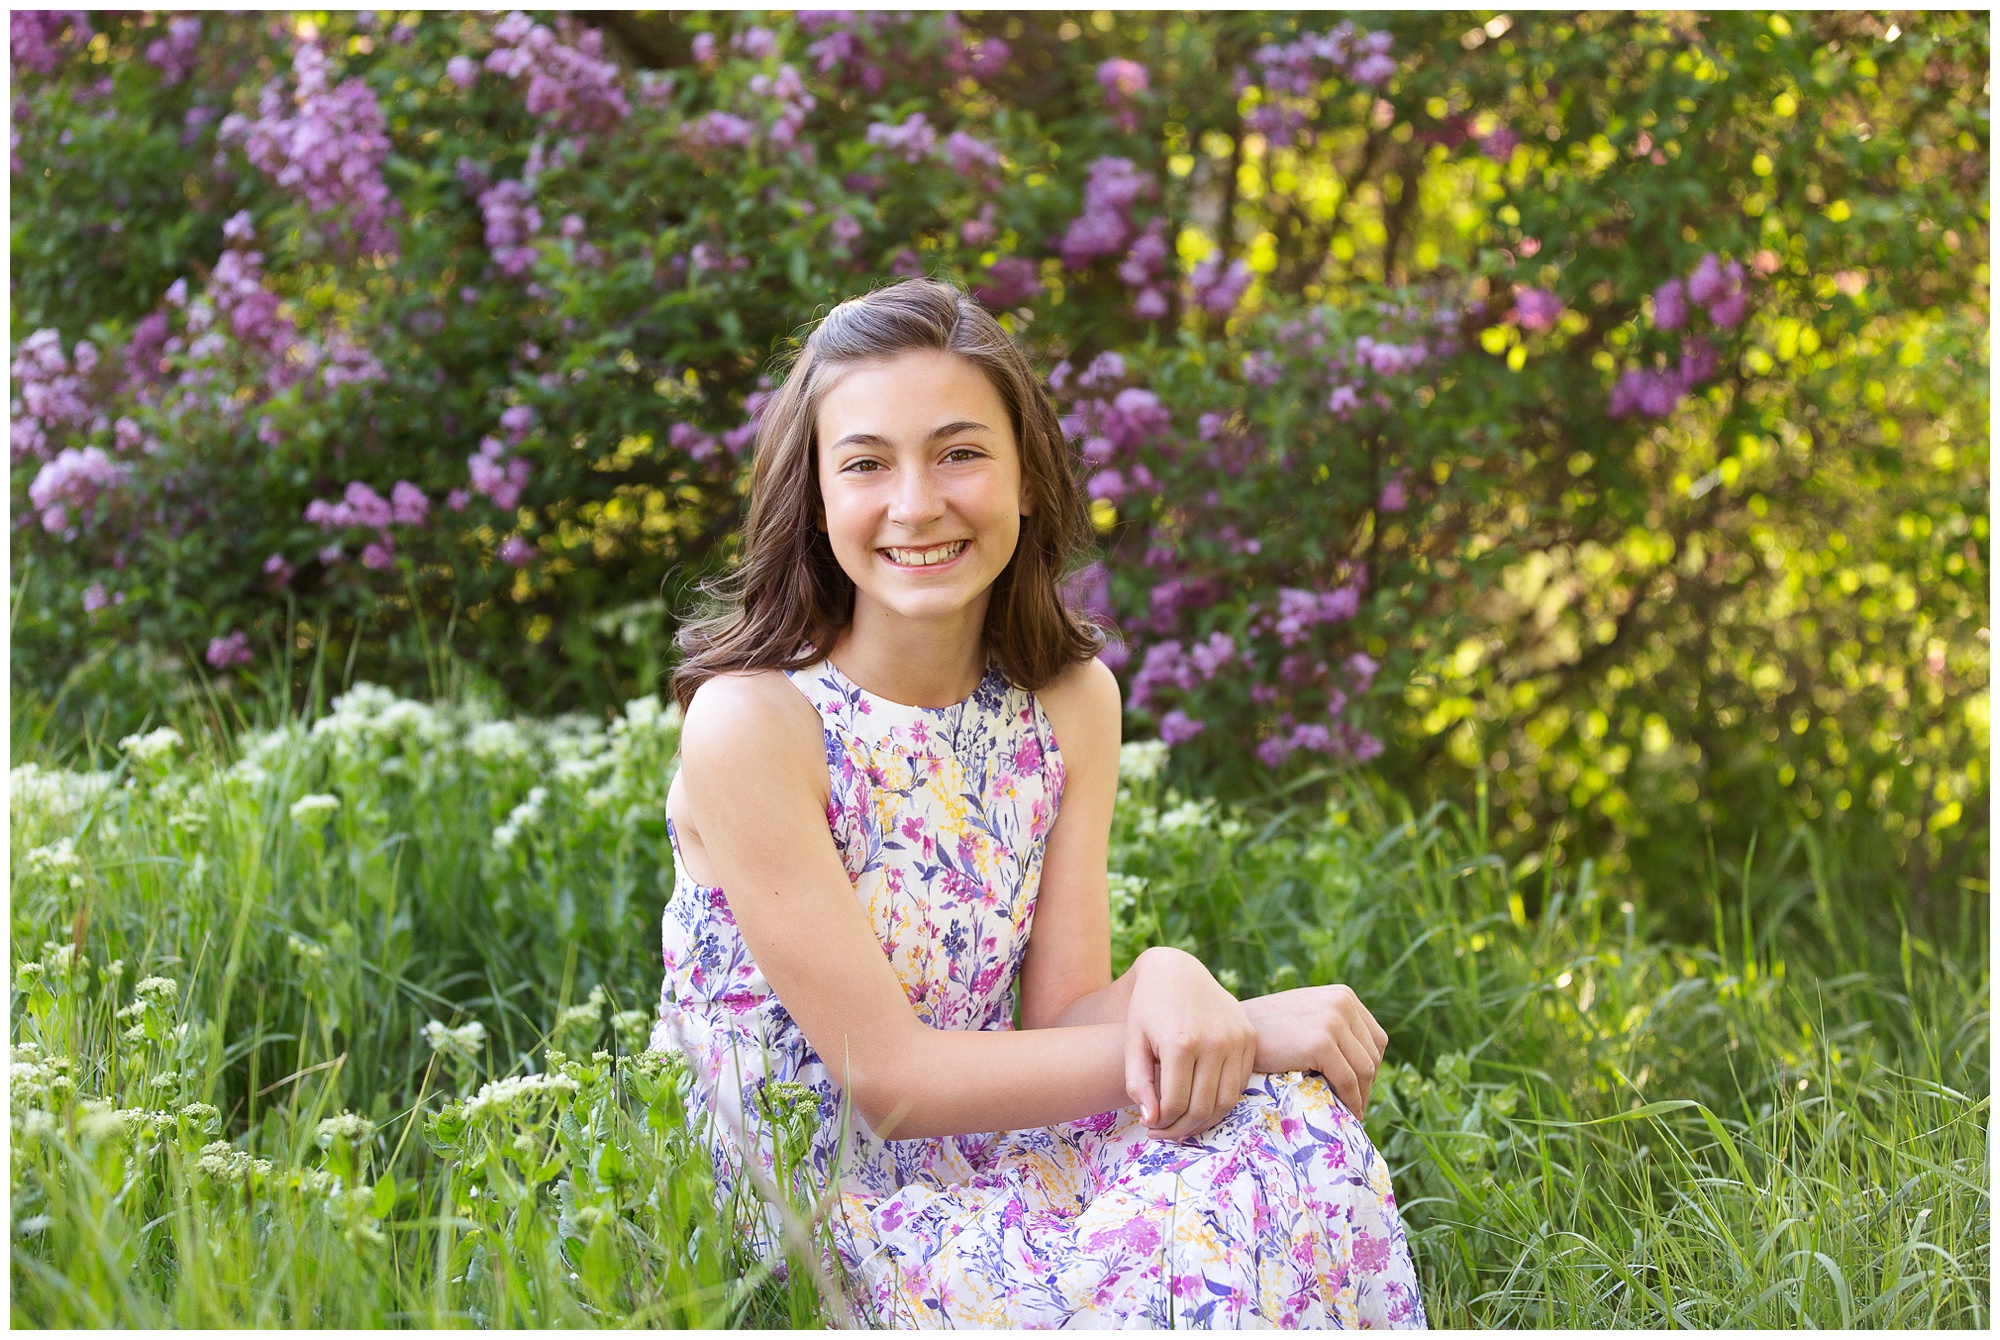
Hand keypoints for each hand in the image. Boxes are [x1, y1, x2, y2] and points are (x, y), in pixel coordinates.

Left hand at [1123, 947, 1256, 1141]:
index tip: (1150, 1126)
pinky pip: (1240, 1084)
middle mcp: (1214, 1041)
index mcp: (1181, 1042)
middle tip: (1165, 1132)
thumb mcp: (1132, 1042)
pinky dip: (1222, 1100)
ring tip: (1184, 1123)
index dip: (1162, 1123)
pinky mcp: (1249, 1036)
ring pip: (1226, 1101)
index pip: (1175, 1103)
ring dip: (1205, 1121)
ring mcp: (1236, 1038)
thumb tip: (1151, 1121)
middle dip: (1181, 1128)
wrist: (1177, 970)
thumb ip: (1137, 1083)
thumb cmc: (1148, 1008)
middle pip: (1203, 1107)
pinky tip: (1202, 1102)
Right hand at [1241, 985, 1387, 1116]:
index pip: (1376, 1039)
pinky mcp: (1321, 1042)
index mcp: (1343, 995)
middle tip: (1354, 1105)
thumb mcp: (1307, 1018)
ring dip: (1360, 1096)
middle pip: (1373, 1055)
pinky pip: (1348, 1080)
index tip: (1358, 1089)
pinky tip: (1342, 1110)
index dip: (1370, 1068)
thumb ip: (1334, 1028)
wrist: (1233, 1035)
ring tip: (1350, 1111)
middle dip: (1366, 1084)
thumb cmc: (1267, 1033)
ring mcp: (1332, 1020)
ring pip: (1365, 1070)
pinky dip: (1350, 1100)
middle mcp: (1342, 1002)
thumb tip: (1365, 1065)